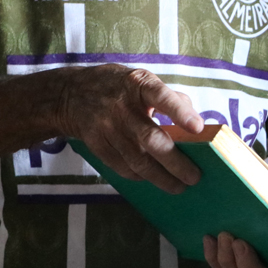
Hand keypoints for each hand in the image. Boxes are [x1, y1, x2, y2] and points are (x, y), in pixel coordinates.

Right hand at [57, 65, 202, 192]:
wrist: (69, 93)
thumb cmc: (119, 87)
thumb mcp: (142, 80)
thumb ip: (170, 98)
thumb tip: (195, 124)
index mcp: (139, 84)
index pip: (162, 96)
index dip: (180, 112)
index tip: (198, 129)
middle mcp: (122, 106)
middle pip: (151, 139)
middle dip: (175, 162)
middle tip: (194, 177)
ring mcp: (106, 126)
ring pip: (137, 159)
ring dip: (160, 177)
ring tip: (178, 186)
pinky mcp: (95, 142)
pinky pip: (121, 166)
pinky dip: (139, 176)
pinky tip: (153, 179)